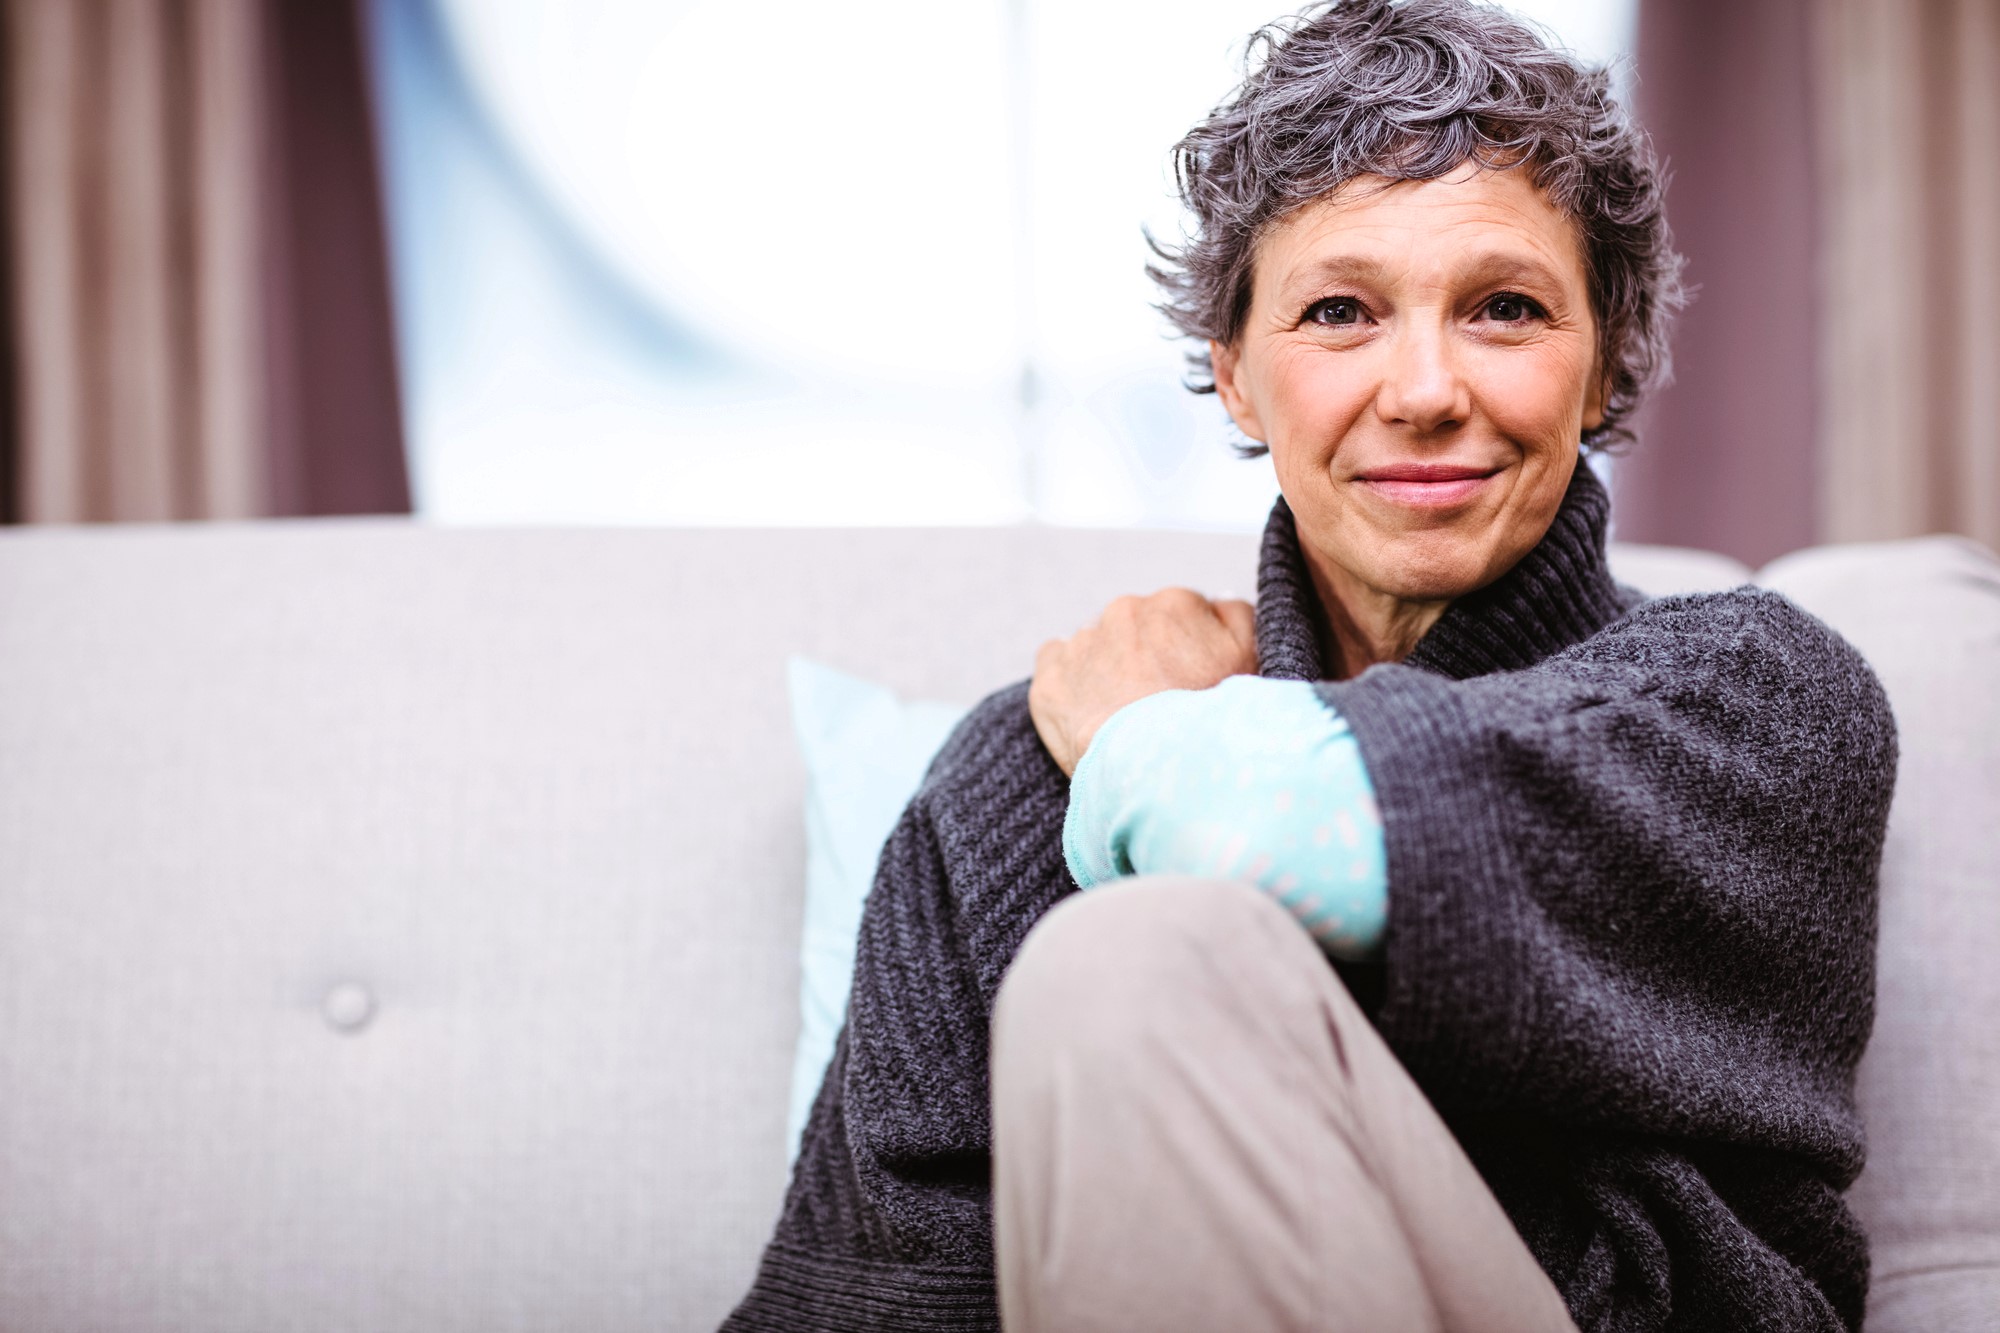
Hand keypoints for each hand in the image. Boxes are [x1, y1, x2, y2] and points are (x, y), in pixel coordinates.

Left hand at [1029, 588, 1257, 775]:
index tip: (1193, 680)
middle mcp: (1125, 612)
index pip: (1185, 615)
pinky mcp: (1050, 676)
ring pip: (1098, 647)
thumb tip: (1217, 604)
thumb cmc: (1208, 717)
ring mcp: (1083, 642)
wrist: (1155, 767)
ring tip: (1127, 715)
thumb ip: (1238, 616)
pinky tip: (1089, 710)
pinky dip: (1070, 683)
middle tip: (1161, 702)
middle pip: (1139, 629)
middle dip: (1148, 657)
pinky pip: (1056, 664)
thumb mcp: (1251, 659)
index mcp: (1176, 604)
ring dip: (1110, 670)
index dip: (1191, 650)